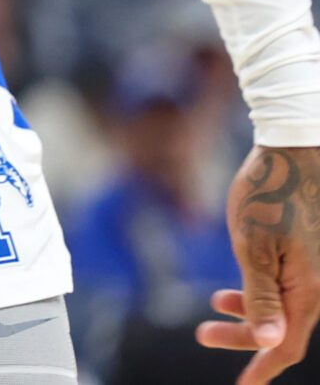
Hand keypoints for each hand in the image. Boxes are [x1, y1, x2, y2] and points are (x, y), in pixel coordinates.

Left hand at [201, 144, 319, 382]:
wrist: (298, 146)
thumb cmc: (272, 192)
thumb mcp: (254, 246)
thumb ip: (263, 297)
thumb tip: (271, 342)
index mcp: (309, 290)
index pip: (287, 344)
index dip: (263, 367)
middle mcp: (319, 284)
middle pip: (284, 329)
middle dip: (244, 337)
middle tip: (201, 333)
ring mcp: (316, 268)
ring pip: (286, 306)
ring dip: (250, 312)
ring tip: (215, 303)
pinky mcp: (310, 252)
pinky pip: (289, 286)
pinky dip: (262, 291)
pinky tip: (238, 286)